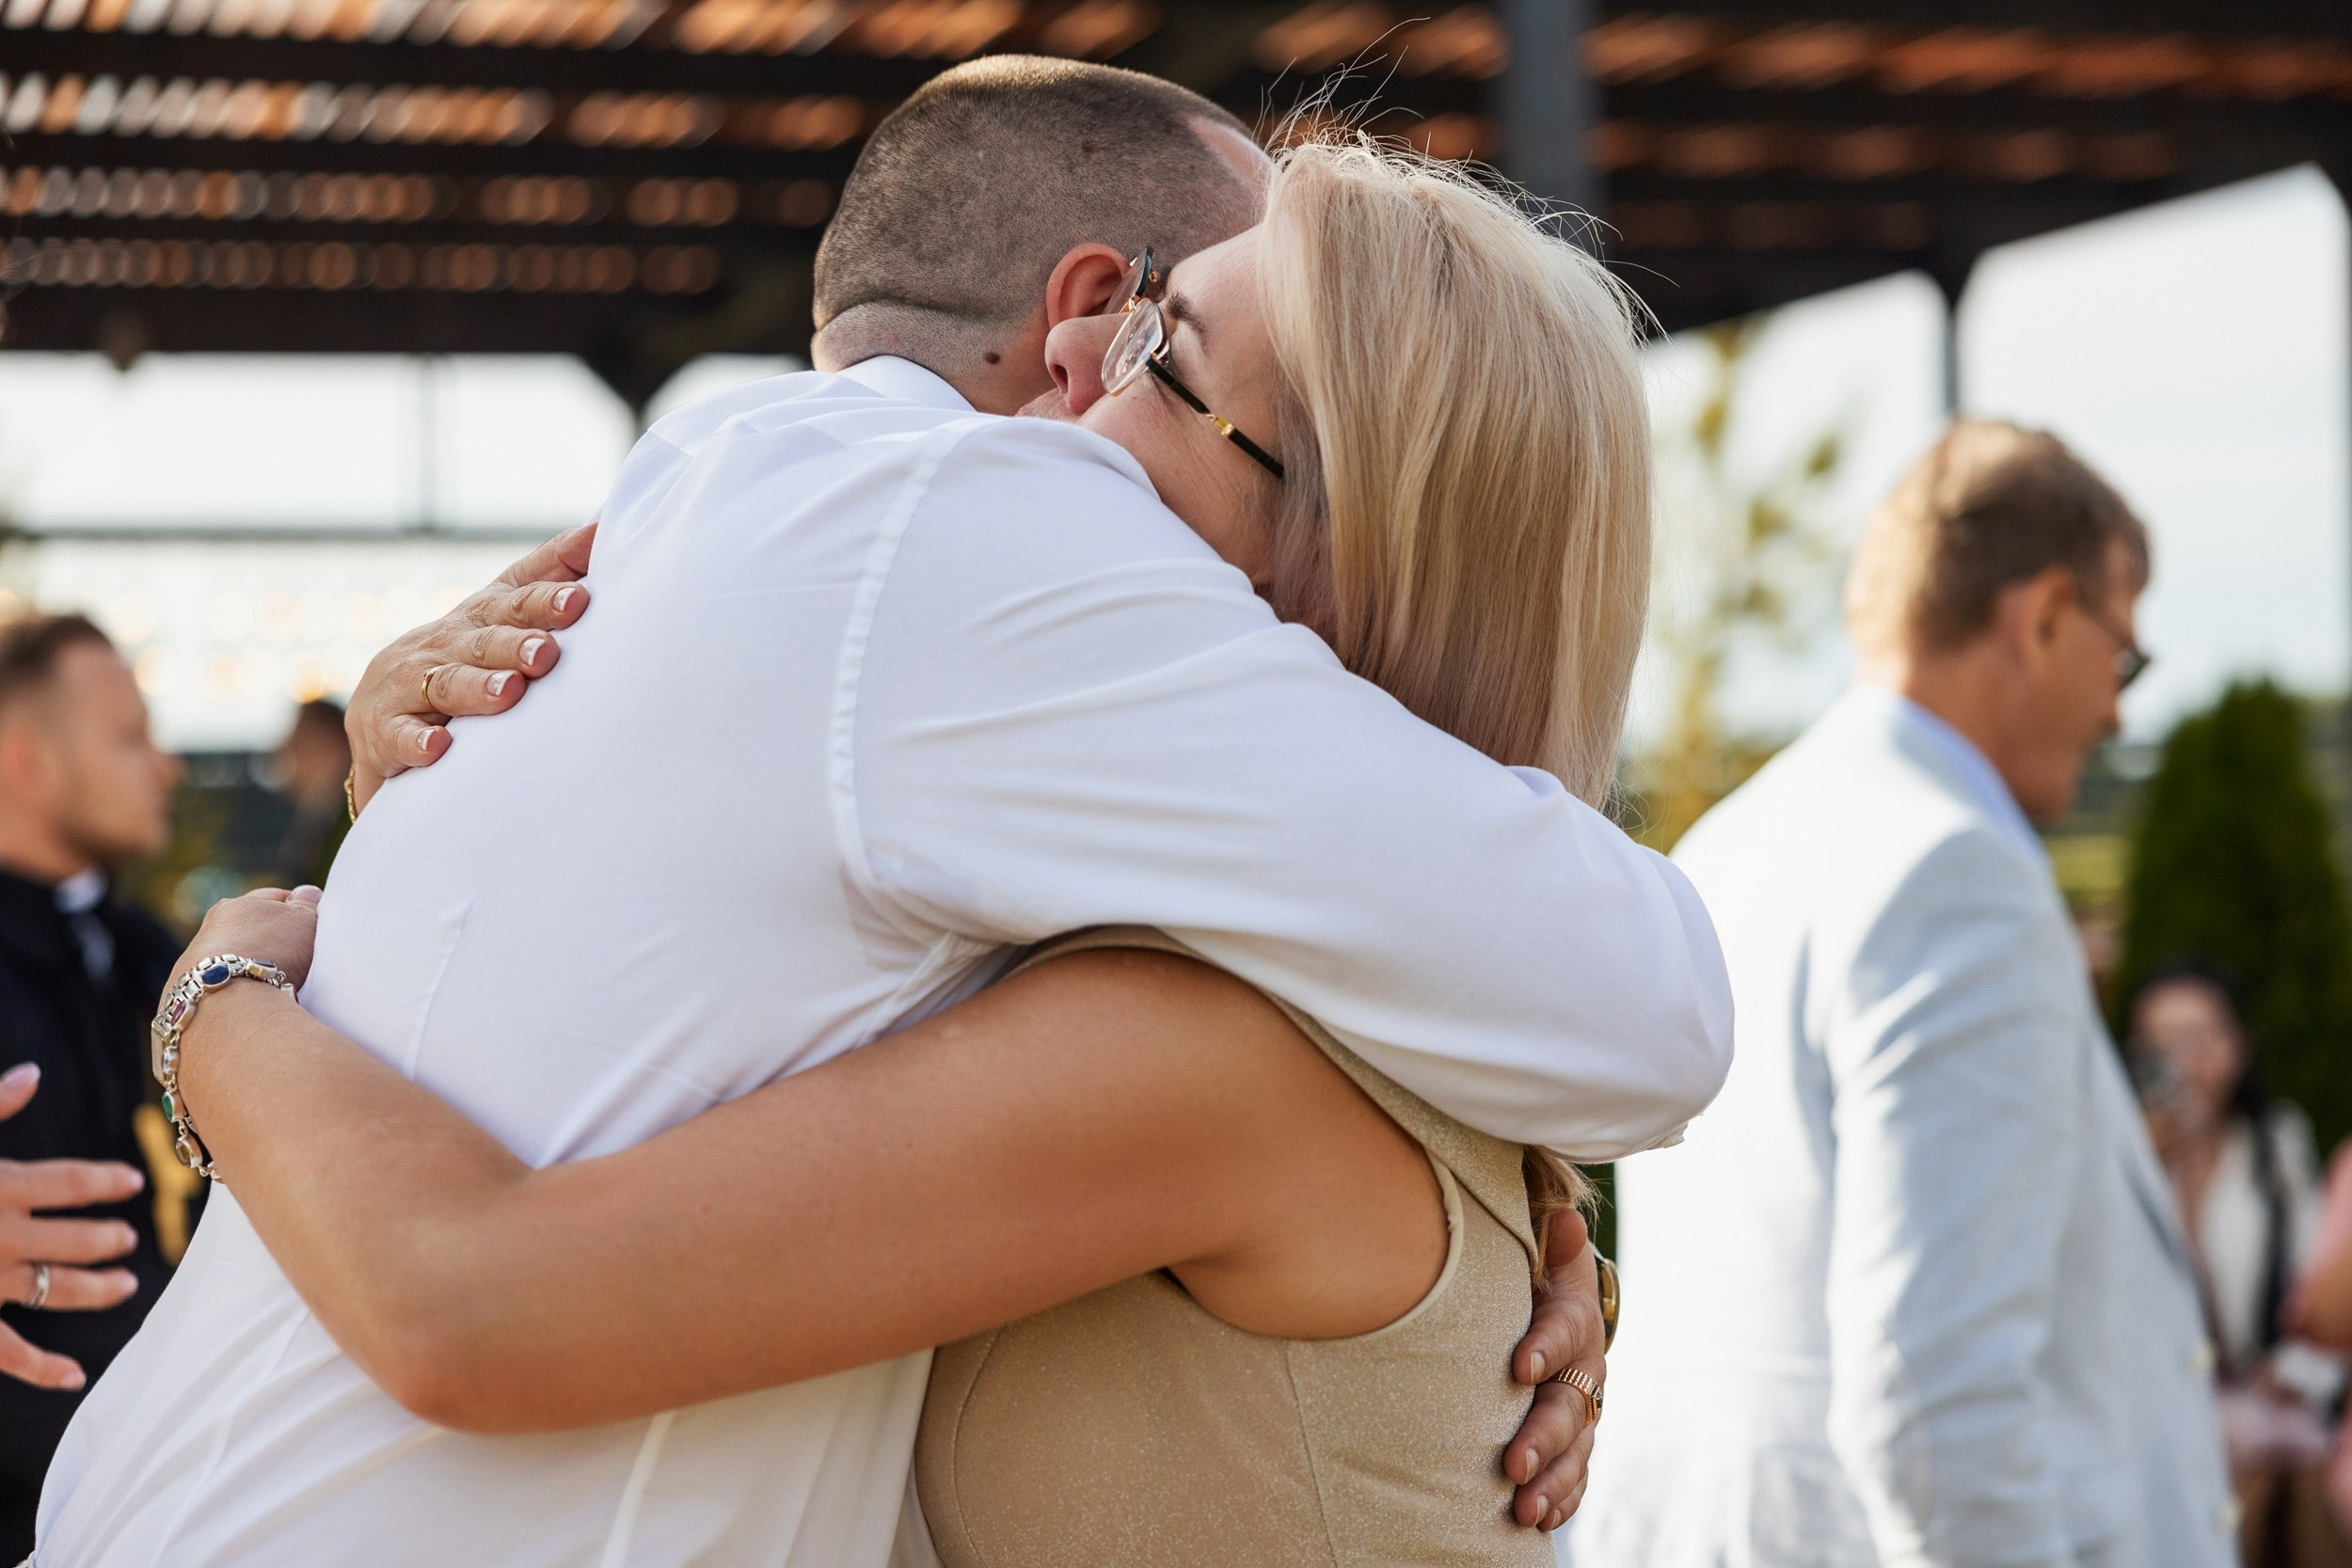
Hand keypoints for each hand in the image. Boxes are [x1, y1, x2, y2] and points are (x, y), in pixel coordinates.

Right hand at [0, 1063, 143, 1389]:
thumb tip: (32, 1074)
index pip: (68, 1182)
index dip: (103, 1181)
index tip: (131, 1182)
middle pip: (73, 1239)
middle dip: (104, 1240)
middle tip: (127, 1240)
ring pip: (55, 1289)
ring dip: (94, 1290)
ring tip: (124, 1288)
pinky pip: (10, 1351)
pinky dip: (42, 1367)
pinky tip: (74, 1376)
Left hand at [178, 887, 322, 993]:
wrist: (230, 1000)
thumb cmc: (271, 953)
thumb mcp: (302, 920)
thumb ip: (306, 903)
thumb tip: (305, 892)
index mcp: (237, 904)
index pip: (273, 898)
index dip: (296, 910)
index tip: (312, 926)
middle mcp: (211, 927)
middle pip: (250, 928)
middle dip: (270, 937)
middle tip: (296, 955)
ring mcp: (196, 960)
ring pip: (234, 957)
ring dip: (251, 964)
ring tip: (274, 982)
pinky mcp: (192, 990)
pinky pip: (223, 984)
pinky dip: (237, 988)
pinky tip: (253, 999)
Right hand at [348, 522, 595, 813]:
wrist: (381, 713)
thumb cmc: (463, 656)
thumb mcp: (498, 616)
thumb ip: (546, 577)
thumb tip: (599, 530)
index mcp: (480, 616)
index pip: (514, 598)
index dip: (544, 597)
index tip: (580, 600)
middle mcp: (445, 643)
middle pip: (484, 640)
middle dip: (516, 644)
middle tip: (547, 652)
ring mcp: (410, 684)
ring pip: (446, 683)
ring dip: (477, 688)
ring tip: (508, 692)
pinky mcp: (385, 729)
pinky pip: (401, 735)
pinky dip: (418, 741)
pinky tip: (439, 748)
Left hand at [1504, 1206, 1606, 1530]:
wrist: (1549, 1300)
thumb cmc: (1529, 1270)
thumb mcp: (1535, 1246)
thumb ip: (1544, 1237)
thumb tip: (1564, 1219)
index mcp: (1573, 1316)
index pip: (1563, 1330)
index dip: (1545, 1347)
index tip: (1519, 1367)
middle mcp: (1585, 1368)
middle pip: (1568, 1406)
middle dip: (1543, 1438)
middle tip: (1513, 1464)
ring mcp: (1583, 1409)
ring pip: (1575, 1450)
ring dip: (1551, 1480)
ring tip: (1522, 1509)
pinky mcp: (1575, 1440)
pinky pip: (1575, 1475)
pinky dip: (1562, 1499)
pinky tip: (1541, 1521)